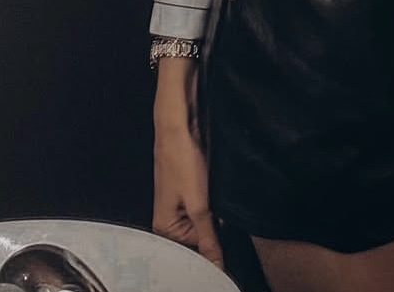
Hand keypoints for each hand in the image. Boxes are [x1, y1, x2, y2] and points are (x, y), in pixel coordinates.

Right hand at [152, 67, 223, 268]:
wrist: (180, 126)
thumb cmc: (183, 162)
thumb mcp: (199, 205)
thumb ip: (208, 237)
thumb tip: (216, 267)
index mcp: (163, 228)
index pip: (189, 254)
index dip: (208, 258)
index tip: (228, 265)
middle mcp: (169, 220)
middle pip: (195, 240)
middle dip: (213, 240)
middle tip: (230, 241)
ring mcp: (180, 204)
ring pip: (202, 224)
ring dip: (216, 224)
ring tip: (228, 223)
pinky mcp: (191, 191)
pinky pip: (205, 209)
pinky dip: (215, 210)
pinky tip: (226, 209)